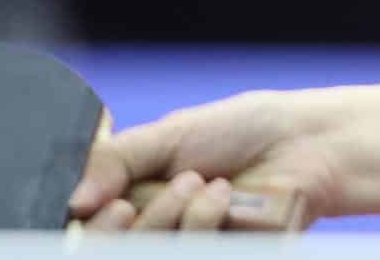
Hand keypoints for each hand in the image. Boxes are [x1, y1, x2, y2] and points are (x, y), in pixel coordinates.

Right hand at [69, 93, 328, 231]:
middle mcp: (159, 234)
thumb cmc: (241, 131)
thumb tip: (72, 201)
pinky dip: (212, 231)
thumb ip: (116, 162)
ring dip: (190, 221)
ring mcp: (193, 249)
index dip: (99, 233)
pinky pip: (200, 258)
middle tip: (185, 184)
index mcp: (136, 203)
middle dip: (154, 220)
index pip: (94, 235)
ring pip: (163, 255)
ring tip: (219, 187)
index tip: (116, 207)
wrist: (307, 146)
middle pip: (123, 251)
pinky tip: (234, 205)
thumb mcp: (170, 135)